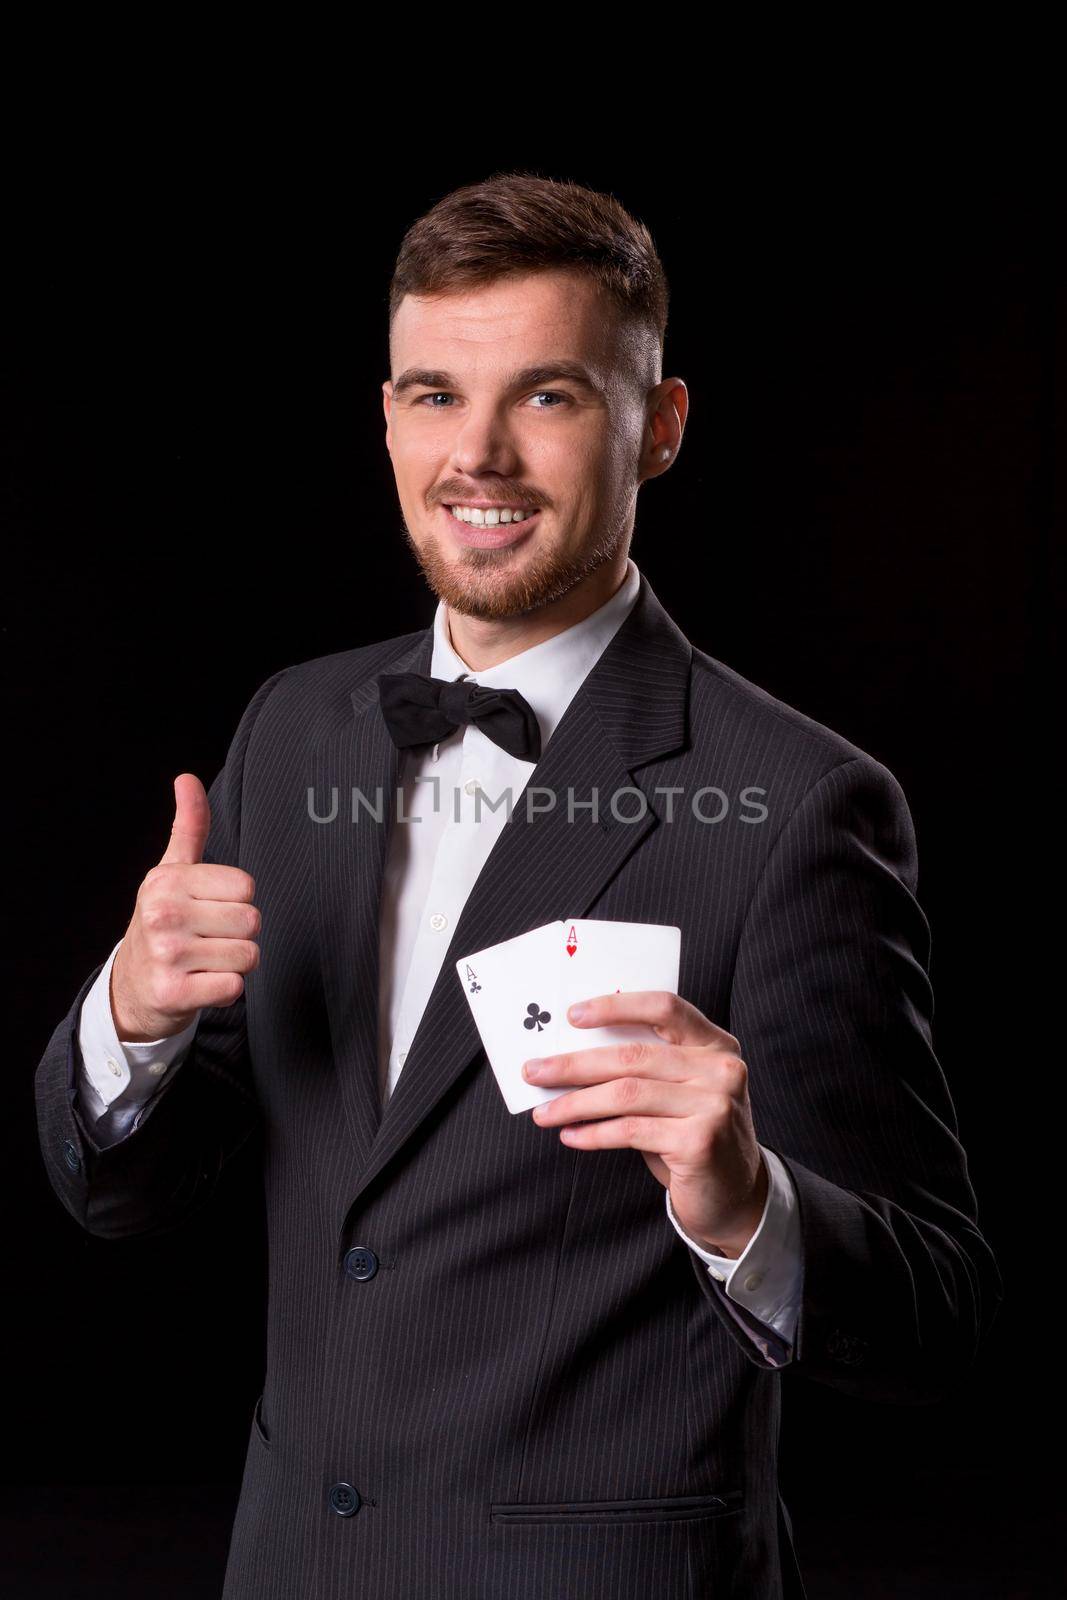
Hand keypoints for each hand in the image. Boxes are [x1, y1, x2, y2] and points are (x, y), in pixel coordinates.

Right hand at [109, 773, 260, 1042]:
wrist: (132, 988)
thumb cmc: (164, 924)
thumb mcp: (172, 872)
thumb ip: (188, 826)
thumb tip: (187, 778)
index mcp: (168, 881)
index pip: (246, 886)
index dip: (236, 902)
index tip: (208, 910)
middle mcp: (164, 914)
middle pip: (251, 921)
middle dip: (239, 935)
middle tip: (209, 940)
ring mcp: (167, 956)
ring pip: (248, 956)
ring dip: (234, 964)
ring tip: (204, 962)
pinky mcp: (174, 994)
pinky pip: (234, 988)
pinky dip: (224, 990)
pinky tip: (200, 984)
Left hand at [522, 991, 767, 1257]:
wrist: (736, 1196)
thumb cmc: (694, 1136)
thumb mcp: (680, 1092)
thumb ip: (647, 1067)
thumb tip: (573, 1056)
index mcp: (716, 1045)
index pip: (664, 1008)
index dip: (616, 1007)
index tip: (573, 1016)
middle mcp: (721, 1069)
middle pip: (633, 1056)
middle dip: (574, 1064)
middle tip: (534, 1071)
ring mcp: (715, 1105)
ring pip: (626, 1094)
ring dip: (576, 1102)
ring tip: (544, 1112)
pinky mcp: (700, 1141)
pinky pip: (631, 1131)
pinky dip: (593, 1133)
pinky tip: (571, 1135)